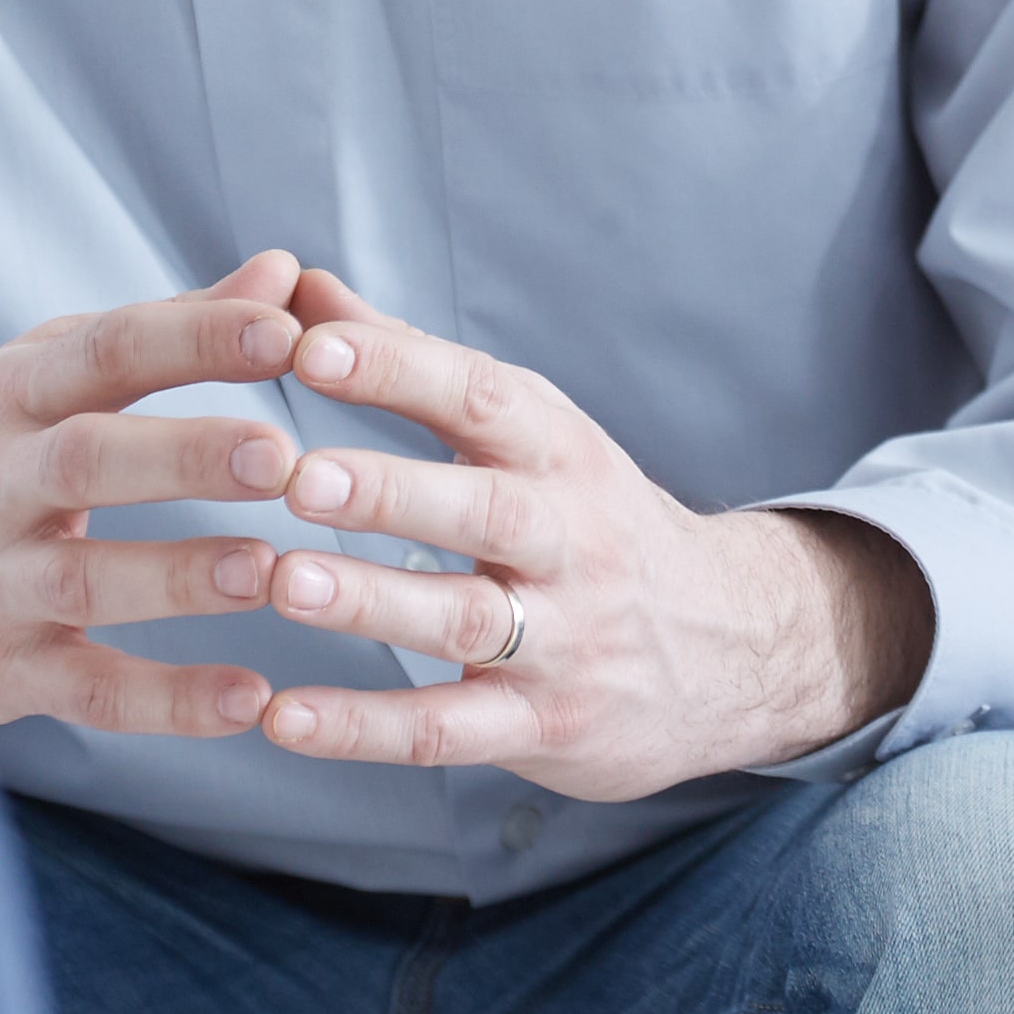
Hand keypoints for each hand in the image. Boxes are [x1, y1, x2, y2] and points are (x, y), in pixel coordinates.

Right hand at [0, 254, 314, 736]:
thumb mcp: (44, 374)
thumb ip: (167, 329)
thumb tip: (282, 273)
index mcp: (14, 394)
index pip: (107, 351)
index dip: (193, 338)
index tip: (283, 329)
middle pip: (87, 460)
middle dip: (183, 456)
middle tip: (278, 455)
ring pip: (83, 579)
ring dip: (176, 576)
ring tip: (264, 570)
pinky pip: (87, 690)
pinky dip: (165, 701)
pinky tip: (246, 701)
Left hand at [246, 275, 929, 800]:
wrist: (732, 650)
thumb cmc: (588, 520)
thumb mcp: (526, 431)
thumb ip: (407, 362)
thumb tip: (295, 284)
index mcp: (557, 451)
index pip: (480, 396)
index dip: (396, 369)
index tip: (308, 345)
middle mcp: (570, 539)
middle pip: (486, 507)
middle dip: (393, 489)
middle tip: (299, 477)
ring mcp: (563, 639)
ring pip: (468, 620)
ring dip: (374, 604)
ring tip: (285, 585)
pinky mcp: (543, 726)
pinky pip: (449, 730)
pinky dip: (365, 728)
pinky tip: (281, 719)